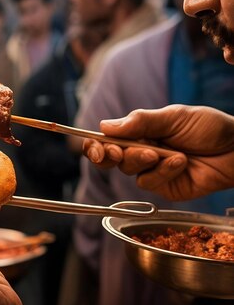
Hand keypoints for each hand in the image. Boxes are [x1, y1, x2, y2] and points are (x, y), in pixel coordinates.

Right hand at [83, 105, 233, 199]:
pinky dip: (163, 171)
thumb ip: (140, 121)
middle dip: (110, 155)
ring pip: (129, 171)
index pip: (108, 139)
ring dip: (141, 160)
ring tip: (161, 152)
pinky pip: (150, 182)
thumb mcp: (173, 117)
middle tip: (116, 152)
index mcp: (140, 132)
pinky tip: (180, 162)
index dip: (96, 145)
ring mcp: (152, 171)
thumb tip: (105, 126)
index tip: (95, 146)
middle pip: (111, 158)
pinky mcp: (165, 187)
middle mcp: (142, 152)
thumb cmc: (209, 128)